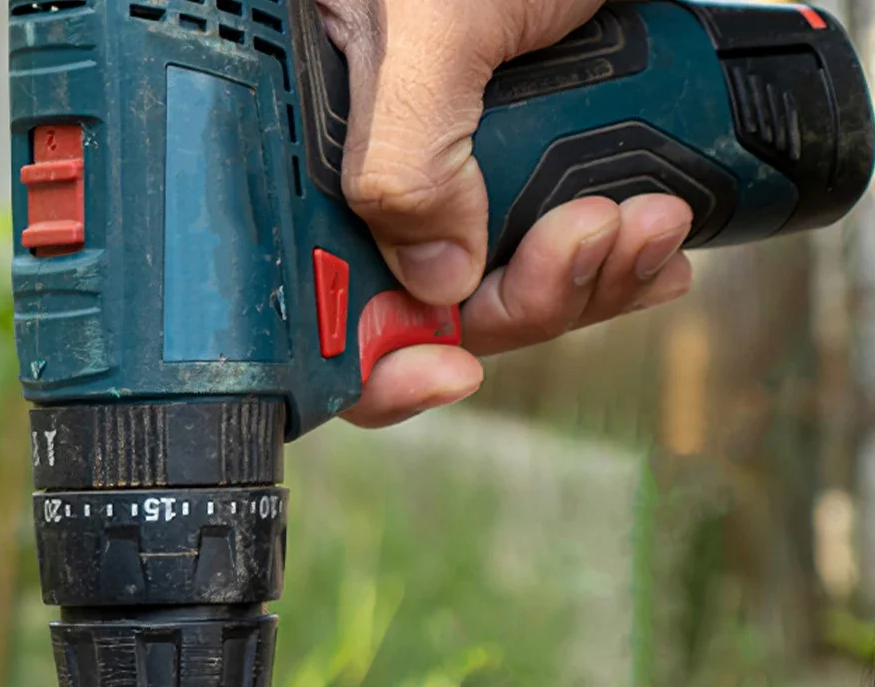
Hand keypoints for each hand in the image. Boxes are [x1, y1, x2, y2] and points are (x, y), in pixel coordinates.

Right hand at [320, 0, 695, 426]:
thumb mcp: (427, 26)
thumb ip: (402, 157)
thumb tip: (435, 282)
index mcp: (313, 152)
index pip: (319, 306)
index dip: (375, 362)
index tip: (445, 371)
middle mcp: (372, 179)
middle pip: (427, 319)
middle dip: (522, 305)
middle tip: (589, 240)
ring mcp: (450, 180)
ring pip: (501, 298)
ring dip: (586, 281)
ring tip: (645, 217)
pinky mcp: (519, 171)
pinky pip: (554, 255)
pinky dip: (611, 256)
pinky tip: (654, 218)